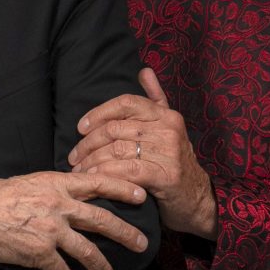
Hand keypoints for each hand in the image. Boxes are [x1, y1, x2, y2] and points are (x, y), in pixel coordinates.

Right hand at [0, 168, 150, 269]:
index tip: (142, 196)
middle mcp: (59, 206)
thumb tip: (69, 194)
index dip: (122, 189)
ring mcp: (51, 230)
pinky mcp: (39, 252)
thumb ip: (53, 189)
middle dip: (125, 233)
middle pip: (102, 220)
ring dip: (101, 267)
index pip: (98, 183)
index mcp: (57, 185)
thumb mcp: (30, 182)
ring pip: (87, 250)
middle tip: (142, 243)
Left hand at [69, 68, 215, 237]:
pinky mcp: (165, 176)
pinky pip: (126, 171)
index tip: (80, 128)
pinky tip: (95, 179)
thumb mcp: (168, 127)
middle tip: (74, 157)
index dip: (98, 113)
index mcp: (166, 115)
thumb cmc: (173, 163)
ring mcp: (168, 152)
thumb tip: (144, 71)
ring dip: (92, 162)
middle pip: (115, 129)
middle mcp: (168, 129)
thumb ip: (155, 99)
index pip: (126, 103)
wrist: (196, 198)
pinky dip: (106, 175)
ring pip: (117, 150)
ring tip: (79, 171)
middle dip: (88, 144)